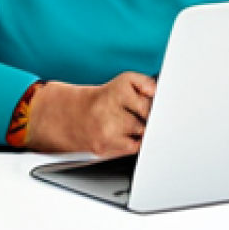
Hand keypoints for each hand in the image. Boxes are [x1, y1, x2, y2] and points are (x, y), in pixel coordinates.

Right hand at [27, 73, 156, 156]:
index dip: (154, 103)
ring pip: (141, 132)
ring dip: (140, 129)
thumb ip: (144, 83)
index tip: (153, 104)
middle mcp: (108, 108)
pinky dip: (133, 142)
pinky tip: (124, 134)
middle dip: (148, 116)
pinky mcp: (103, 147)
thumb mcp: (124, 82)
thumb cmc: (103, 100)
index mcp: (116, 90)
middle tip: (140, 114)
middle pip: (148, 117)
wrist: (72, 116)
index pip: (149, 99)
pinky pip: (133, 147)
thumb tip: (156, 92)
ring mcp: (106, 130)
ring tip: (127, 123)